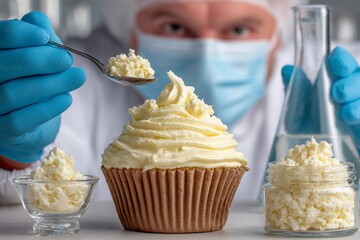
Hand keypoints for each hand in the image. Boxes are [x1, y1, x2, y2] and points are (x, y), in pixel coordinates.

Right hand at [0, 11, 85, 162]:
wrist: (33, 123)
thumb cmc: (35, 82)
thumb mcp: (40, 55)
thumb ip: (39, 37)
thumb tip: (39, 23)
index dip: (20, 35)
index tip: (46, 37)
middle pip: (3, 65)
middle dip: (40, 60)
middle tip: (67, 60)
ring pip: (12, 93)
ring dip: (51, 84)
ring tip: (78, 77)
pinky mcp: (3, 131)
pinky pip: (20, 120)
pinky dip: (47, 108)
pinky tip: (66, 98)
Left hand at [282, 46, 359, 151]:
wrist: (319, 157)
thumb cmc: (314, 128)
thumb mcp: (301, 109)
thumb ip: (297, 90)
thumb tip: (287, 70)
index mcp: (340, 85)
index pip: (347, 67)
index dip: (342, 61)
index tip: (333, 58)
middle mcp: (353, 97)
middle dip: (351, 83)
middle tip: (336, 93)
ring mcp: (359, 113)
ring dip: (357, 104)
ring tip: (343, 113)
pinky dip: (359, 123)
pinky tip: (350, 123)